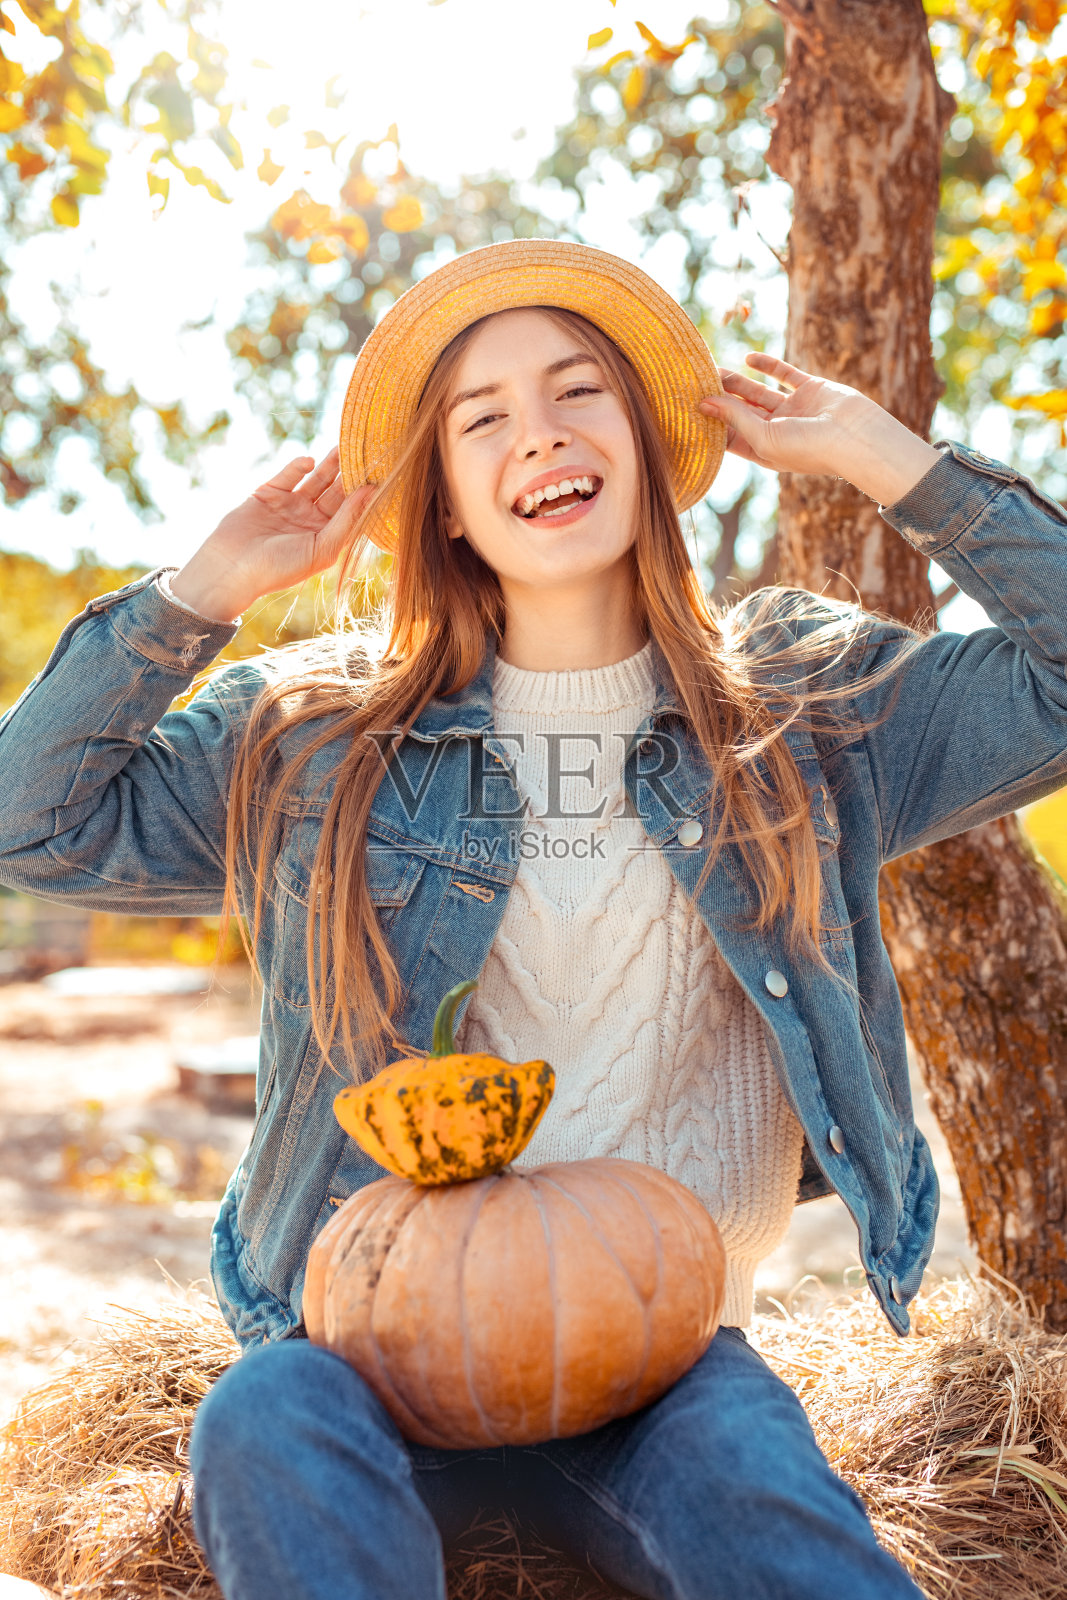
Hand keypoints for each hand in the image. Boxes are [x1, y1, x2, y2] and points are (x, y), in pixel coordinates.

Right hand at [170, 446, 375, 620]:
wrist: (231, 568)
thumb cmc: (279, 568)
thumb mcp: (321, 548)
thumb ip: (347, 520)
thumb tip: (370, 491)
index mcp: (326, 537)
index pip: (351, 510)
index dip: (364, 492)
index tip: (382, 472)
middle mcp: (310, 520)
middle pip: (336, 491)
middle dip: (350, 473)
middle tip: (367, 451)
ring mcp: (289, 506)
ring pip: (315, 479)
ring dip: (330, 464)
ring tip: (345, 446)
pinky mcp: (268, 494)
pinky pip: (288, 475)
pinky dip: (298, 466)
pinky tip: (309, 461)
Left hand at [699, 353, 876, 478]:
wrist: (857, 438)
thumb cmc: (809, 448)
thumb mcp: (764, 438)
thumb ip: (735, 418)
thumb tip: (704, 402)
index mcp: (765, 452)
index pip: (731, 437)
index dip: (712, 422)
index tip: (688, 407)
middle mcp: (778, 431)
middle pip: (741, 412)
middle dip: (720, 398)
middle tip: (696, 381)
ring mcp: (794, 410)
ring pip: (758, 392)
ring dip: (737, 381)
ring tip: (713, 367)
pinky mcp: (810, 389)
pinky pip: (784, 374)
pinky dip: (768, 365)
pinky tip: (748, 357)